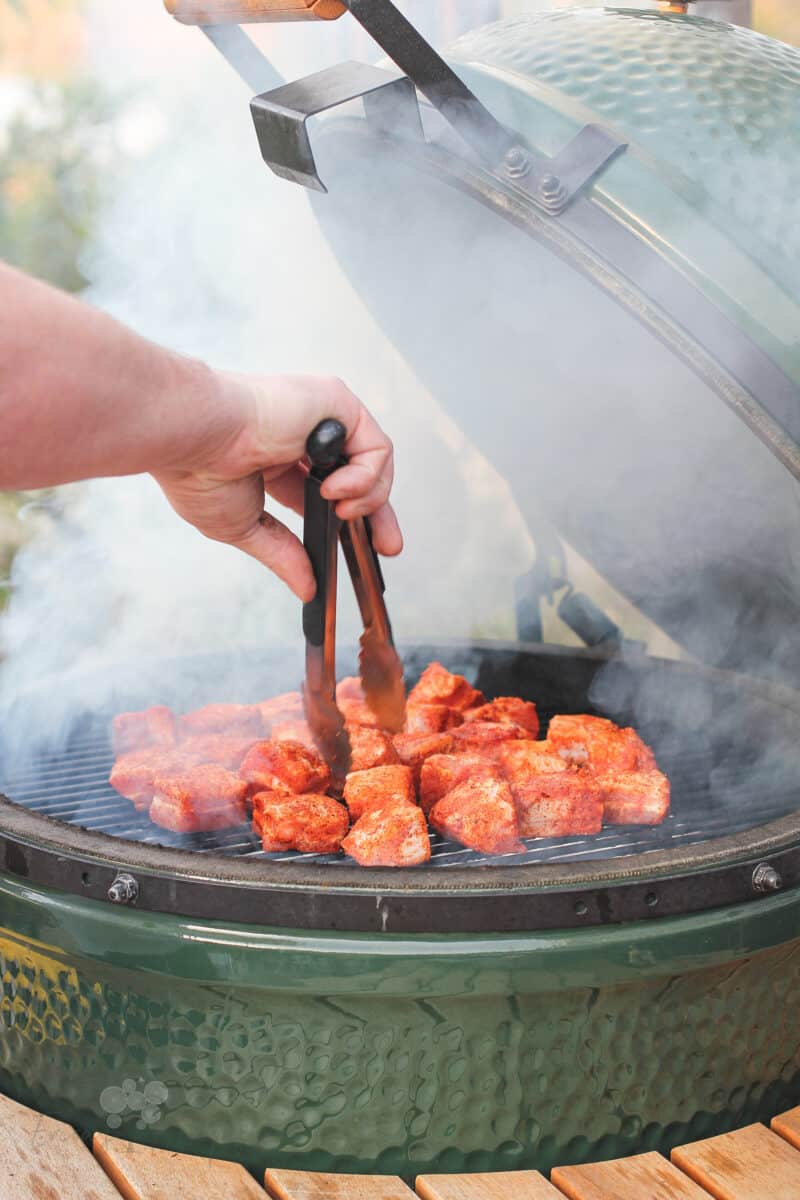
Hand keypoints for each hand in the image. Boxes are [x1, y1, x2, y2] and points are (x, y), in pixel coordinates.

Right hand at [152, 370, 401, 600]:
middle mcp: (302, 433)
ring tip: (340, 510)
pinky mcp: (336, 402)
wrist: (192, 436)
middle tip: (388, 547)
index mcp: (277, 459)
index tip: (368, 551)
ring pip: (375, 461)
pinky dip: (365, 476)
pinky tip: (335, 489)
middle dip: (379, 514)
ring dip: (367, 497)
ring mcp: (320, 416)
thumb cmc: (198, 471)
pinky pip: (375, 446)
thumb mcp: (244, 527)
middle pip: (360, 475)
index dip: (352, 520)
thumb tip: (306, 588)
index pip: (329, 491)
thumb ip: (281, 554)